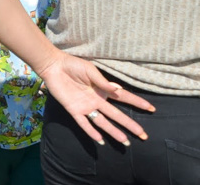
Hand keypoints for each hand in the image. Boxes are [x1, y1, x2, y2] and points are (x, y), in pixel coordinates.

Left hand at [38, 51, 154, 145]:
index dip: (137, 103)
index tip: (152, 109)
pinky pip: (83, 123)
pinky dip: (91, 131)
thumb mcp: (90, 70)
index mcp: (103, 89)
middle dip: (130, 124)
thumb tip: (118, 90)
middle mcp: (97, 100)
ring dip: (113, 131)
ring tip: (125, 141)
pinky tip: (100, 140)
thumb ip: (102, 82)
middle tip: (143, 135)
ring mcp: (86, 106)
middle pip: (116, 115)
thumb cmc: (73, 65)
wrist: (53, 66)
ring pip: (102, 122)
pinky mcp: (73, 109)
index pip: (124, 98)